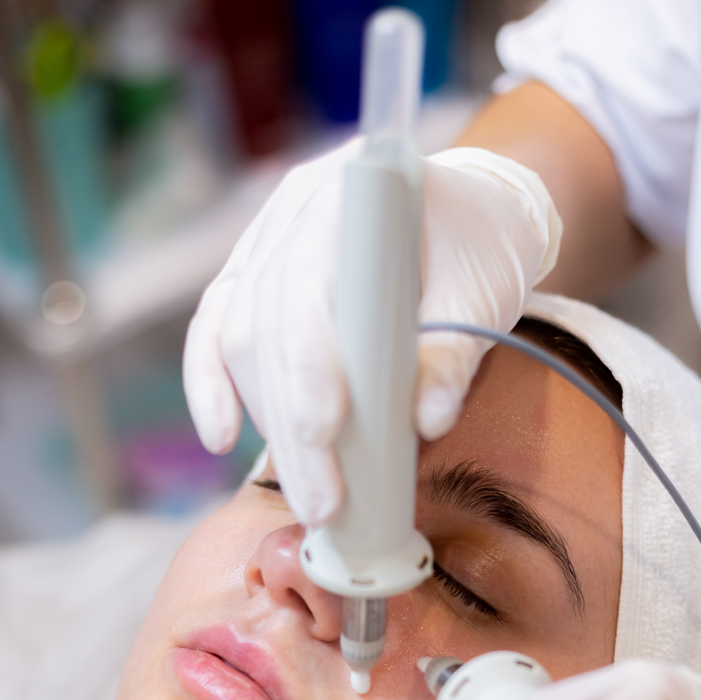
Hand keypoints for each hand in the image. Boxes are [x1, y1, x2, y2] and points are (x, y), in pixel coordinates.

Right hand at [183, 142, 560, 525]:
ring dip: (268, 423)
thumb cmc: (479, 246)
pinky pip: (215, 330)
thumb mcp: (486, 292)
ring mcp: (265, 240)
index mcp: (354, 195)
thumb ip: (456, 354)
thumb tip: (428, 421)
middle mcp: (295, 210)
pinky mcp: (251, 274)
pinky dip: (214, 387)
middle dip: (292, 428)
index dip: (309, 364)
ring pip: (239, 339)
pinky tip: (223, 438)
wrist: (468, 211)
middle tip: (322, 505)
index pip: (309, 285)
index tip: (326, 434)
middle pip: (268, 327)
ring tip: (307, 489)